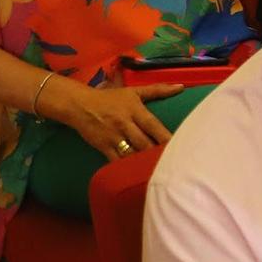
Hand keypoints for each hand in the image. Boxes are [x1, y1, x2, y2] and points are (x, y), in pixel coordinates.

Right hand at [46, 78, 184, 160]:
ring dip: (144, 162)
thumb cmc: (110, 98)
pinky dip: (127, 167)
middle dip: (157, 153)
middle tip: (172, 162)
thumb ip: (158, 90)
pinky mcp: (103, 147)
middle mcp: (124, 124)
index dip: (166, 137)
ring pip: (131, 153)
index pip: (153, 125)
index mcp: (134, 110)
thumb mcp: (133, 92)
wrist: (80, 105)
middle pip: (144, 142)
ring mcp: (113, 137)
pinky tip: (137, 174)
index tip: (179, 146)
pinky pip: (116, 160)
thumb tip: (181, 87)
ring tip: (158, 170)